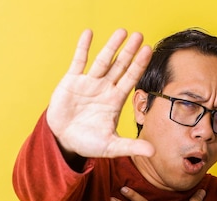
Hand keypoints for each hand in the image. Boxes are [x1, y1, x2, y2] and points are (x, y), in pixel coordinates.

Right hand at [46, 29, 154, 159]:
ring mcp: (88, 83)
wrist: (63, 142)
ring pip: (103, 61)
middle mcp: (104, 88)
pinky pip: (79, 61)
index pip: (131, 79)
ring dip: (111, 46)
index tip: (149, 50)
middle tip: (139, 35)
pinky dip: (83, 47)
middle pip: (120, 66)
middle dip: (129, 51)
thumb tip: (153, 152)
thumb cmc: (88, 143)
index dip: (139, 65)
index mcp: (115, 100)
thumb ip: (131, 147)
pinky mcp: (71, 81)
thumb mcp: (111, 146)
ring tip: (122, 31)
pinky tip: (89, 33)